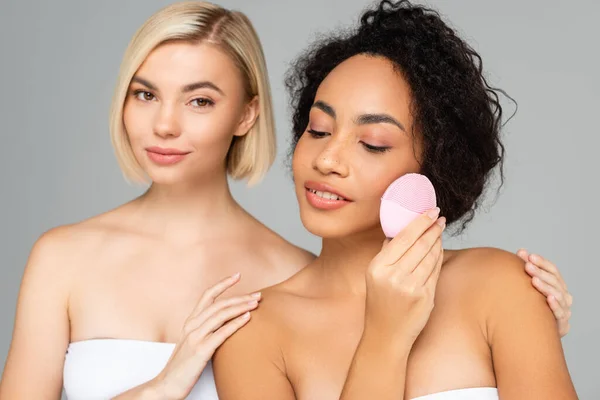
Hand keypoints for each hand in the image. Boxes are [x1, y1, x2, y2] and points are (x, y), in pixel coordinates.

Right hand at [151, 273, 260, 399]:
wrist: (166, 385)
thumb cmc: (182, 366)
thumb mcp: (193, 342)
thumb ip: (206, 330)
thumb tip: (226, 322)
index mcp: (190, 322)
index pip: (207, 295)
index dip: (223, 284)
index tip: (237, 275)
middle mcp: (192, 325)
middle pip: (219, 304)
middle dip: (240, 297)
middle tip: (258, 294)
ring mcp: (195, 337)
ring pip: (221, 315)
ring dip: (241, 307)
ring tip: (256, 303)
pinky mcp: (200, 351)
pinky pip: (221, 333)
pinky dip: (236, 323)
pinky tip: (248, 317)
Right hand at [364, 207, 445, 346]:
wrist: (385, 335)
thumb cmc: (381, 303)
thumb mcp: (375, 276)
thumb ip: (387, 254)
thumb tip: (398, 232)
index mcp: (378, 267)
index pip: (403, 238)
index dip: (419, 222)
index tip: (430, 211)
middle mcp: (393, 276)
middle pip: (419, 244)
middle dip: (432, 228)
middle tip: (439, 217)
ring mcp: (410, 287)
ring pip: (430, 256)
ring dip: (437, 241)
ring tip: (440, 230)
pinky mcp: (425, 297)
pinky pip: (435, 271)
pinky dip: (438, 257)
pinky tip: (439, 249)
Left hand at [517, 249, 572, 336]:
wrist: (540, 332)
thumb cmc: (534, 305)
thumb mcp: (532, 286)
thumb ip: (529, 269)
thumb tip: (521, 251)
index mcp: (558, 285)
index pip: (553, 270)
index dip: (542, 262)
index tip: (528, 255)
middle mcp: (564, 295)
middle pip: (554, 281)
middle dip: (540, 272)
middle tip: (527, 265)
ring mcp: (564, 309)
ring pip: (558, 295)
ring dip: (546, 286)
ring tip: (534, 280)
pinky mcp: (562, 324)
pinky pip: (560, 313)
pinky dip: (555, 305)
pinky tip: (548, 298)